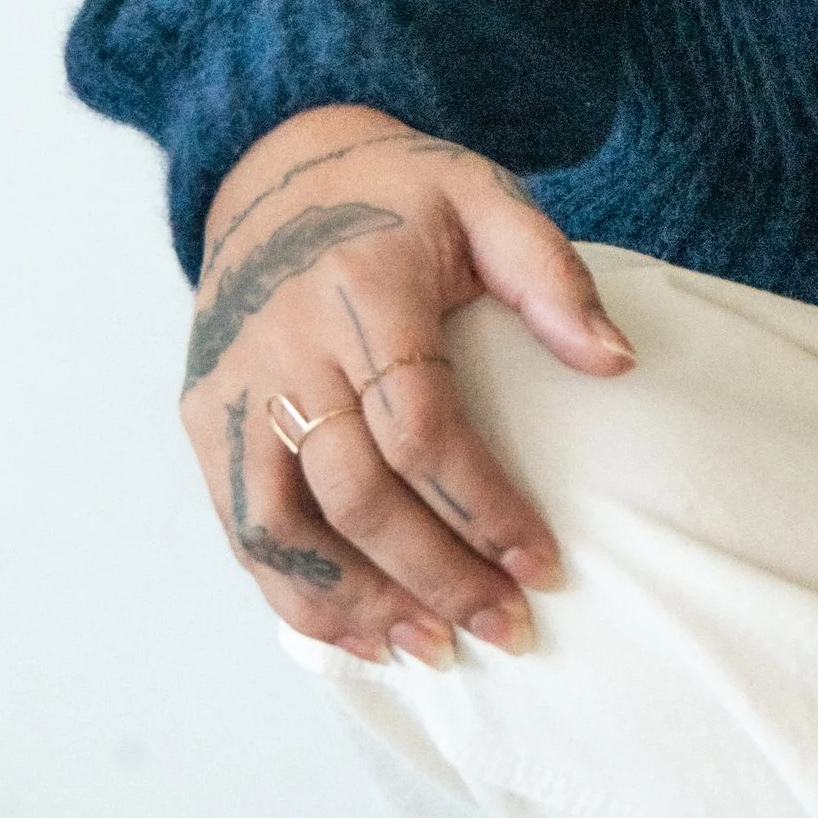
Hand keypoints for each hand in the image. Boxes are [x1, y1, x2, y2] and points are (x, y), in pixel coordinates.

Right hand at [177, 104, 635, 666]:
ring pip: (281, 529)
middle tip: (506, 628)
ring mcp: (231, 386)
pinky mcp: (200, 416)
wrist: (277, 168)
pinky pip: (240, 527)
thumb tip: (616, 364)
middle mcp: (284, 344)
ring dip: (358, 604)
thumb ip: (551, 277)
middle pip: (355, 494)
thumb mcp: (487, 198)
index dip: (482, 507)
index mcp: (361, 288)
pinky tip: (353, 634)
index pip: (419, 427)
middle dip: (434, 575)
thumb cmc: (400, 194)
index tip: (544, 564)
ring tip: (432, 650)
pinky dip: (292, 593)